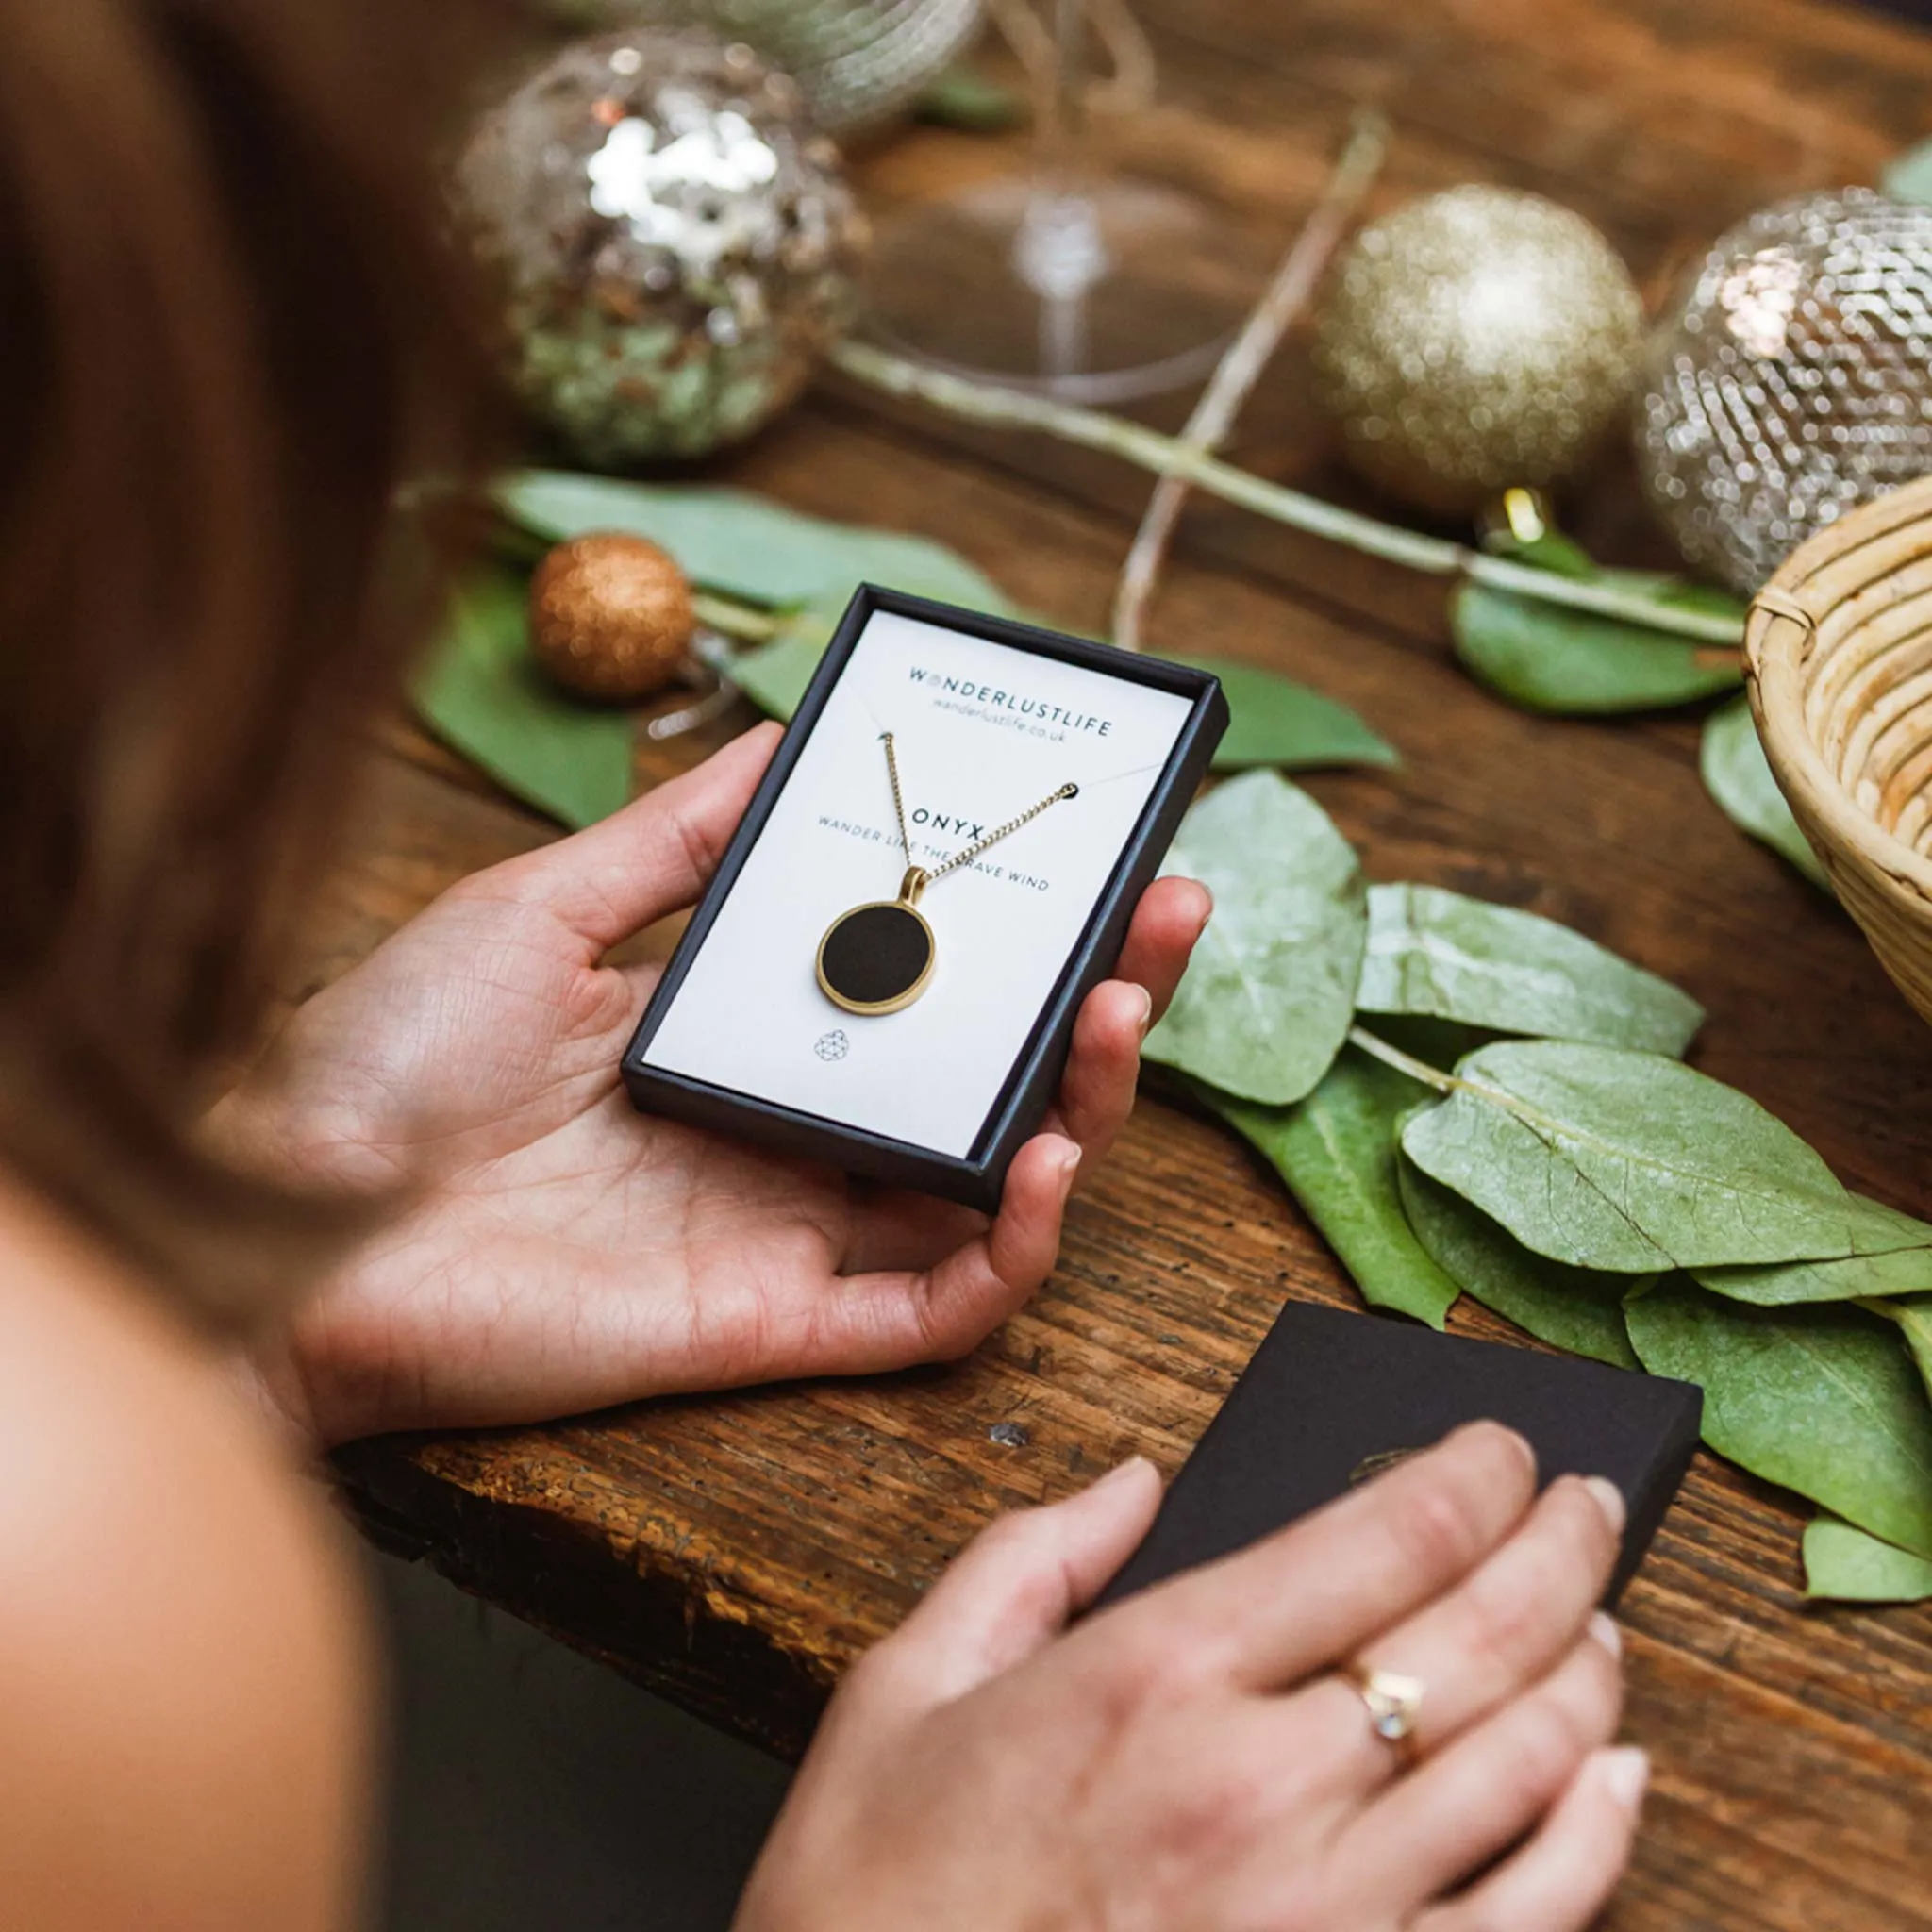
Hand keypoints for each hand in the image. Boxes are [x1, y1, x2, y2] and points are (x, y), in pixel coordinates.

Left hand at [223, 724, 1210, 1446]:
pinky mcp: (774, 1325)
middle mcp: (787, 1133)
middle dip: (1098, 1000)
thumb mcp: (542, 910)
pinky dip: (1011, 1251)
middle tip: (1166, 917)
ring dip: (1084, 1113)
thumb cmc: (384, 1064)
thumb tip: (779, 739)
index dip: (1019, 927)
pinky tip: (1040, 1163)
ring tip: (1118, 1018)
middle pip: (988, 1079)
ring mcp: (789, 1231)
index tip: (1089, 849)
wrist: (281, 1224)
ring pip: (989, 1192)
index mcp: (745, 1036)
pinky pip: (937, 1311)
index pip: (924, 983)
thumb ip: (674, 839)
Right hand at [736, 1426, 1645, 1931]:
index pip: (1381, 1536)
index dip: (1473, 1474)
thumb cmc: (879, 1898)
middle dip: (1561, 1548)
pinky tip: (1614, 1781)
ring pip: (1529, 1766)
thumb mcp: (903, 1690)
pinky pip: (1530, 1918)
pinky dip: (1596, 1837)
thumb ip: (1025, 1557)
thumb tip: (1136, 1480)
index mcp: (1153, 1675)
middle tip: (1593, 1506)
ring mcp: (1326, 1916)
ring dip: (1589, 1675)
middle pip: (1481, 1635)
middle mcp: (1261, 1785)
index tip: (1502, 1448)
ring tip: (1601, 1621)